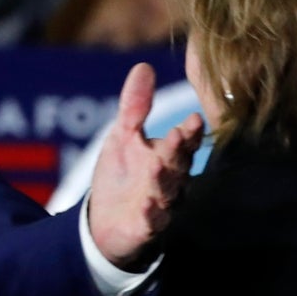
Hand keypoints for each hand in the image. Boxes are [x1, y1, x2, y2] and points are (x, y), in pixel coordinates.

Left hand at [88, 63, 203, 270]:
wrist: (103, 223)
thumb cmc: (120, 175)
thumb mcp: (123, 137)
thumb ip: (135, 106)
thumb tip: (143, 66)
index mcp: (168, 156)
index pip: (185, 142)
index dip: (190, 133)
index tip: (193, 119)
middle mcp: (170, 181)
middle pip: (178, 165)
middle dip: (178, 151)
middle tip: (178, 136)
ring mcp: (160, 206)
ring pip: (167, 193)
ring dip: (164, 180)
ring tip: (157, 165)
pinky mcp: (144, 229)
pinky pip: (151, 223)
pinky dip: (150, 215)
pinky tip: (146, 206)